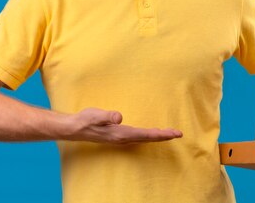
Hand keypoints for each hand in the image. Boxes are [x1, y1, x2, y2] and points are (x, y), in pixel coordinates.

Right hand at [68, 107, 182, 143]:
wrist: (75, 128)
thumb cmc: (86, 120)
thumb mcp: (95, 115)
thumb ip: (107, 116)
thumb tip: (119, 117)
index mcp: (121, 134)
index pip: (145, 134)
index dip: (160, 134)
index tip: (174, 133)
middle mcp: (123, 138)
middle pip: (148, 138)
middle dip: (163, 136)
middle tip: (179, 134)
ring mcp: (121, 138)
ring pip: (144, 138)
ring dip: (157, 136)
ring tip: (169, 134)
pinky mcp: (119, 136)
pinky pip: (139, 137)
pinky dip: (149, 135)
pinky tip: (152, 133)